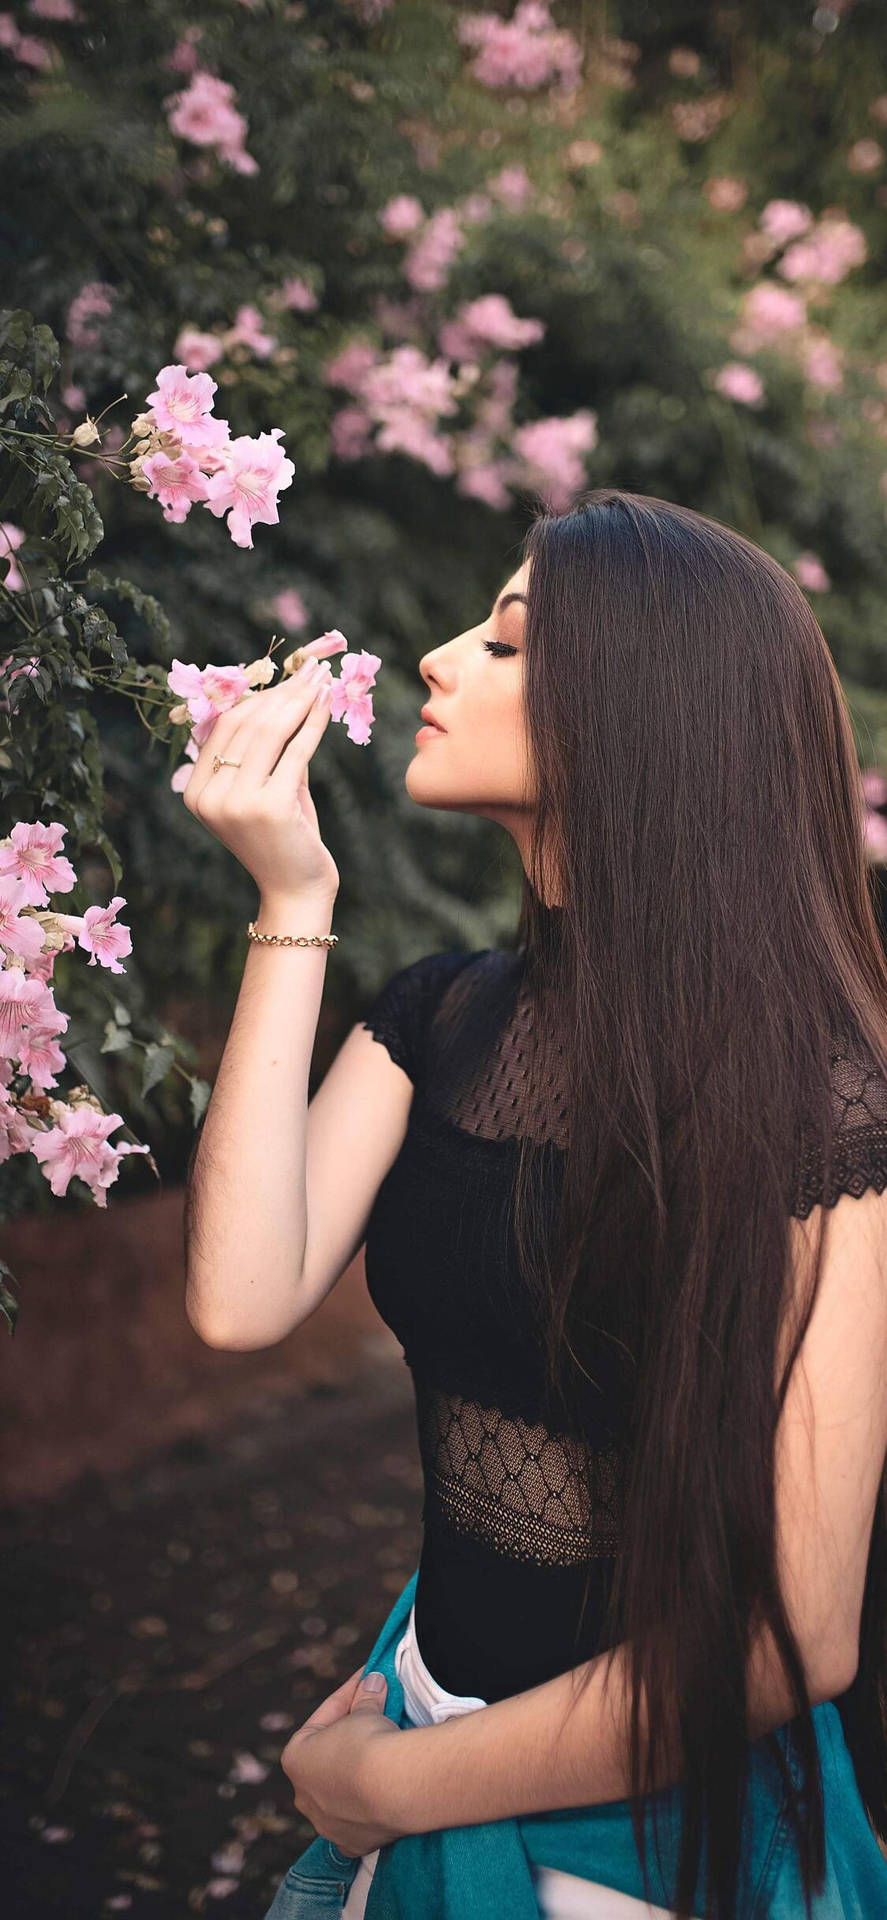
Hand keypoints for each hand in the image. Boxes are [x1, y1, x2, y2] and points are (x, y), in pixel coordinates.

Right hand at [180, 649, 339, 901]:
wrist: (296, 894)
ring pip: (269, 733)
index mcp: (196, 793)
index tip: (288, 676)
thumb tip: (282, 695)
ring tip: (321, 680)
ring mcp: (236, 804)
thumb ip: (265, 752)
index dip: (258, 697)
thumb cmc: (284, 842)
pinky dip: (313, 723)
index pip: (224, 727)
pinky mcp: (270, 808)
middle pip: (246, 725)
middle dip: (282, 692)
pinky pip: (296, 752)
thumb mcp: (264, 792)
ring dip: (299, 700)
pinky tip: (326, 705)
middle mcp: (209, 797)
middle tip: (310, 669)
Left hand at [280, 1664, 407, 1858]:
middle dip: (348, 1739)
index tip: (368, 1682)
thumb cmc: (368, 1742)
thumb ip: (365, 1697)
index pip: (323, 1719)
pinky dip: (368, 1807)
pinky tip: (381, 1794)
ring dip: (356, 1776)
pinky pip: (357, 1822)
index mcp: (295, 1758)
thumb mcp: (365, 1711)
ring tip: (382, 1757)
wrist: (392, 1785)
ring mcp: (325, 1823)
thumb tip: (373, 1681)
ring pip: (339, 1795)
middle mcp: (303, 1795)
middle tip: (374, 1717)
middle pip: (328, 1760)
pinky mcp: (350, 1843)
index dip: (349, 1696)